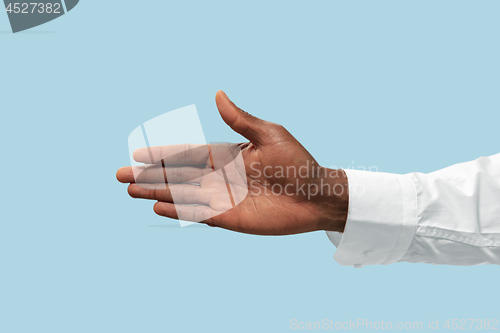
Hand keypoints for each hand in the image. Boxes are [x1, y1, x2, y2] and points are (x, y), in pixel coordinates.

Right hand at [116, 91, 347, 234]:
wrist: (317, 195)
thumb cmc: (298, 163)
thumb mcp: (269, 135)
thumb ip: (240, 120)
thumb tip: (217, 94)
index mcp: (226, 155)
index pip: (186, 154)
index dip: (162, 154)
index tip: (137, 152)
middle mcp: (220, 177)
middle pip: (177, 176)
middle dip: (149, 175)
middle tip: (121, 176)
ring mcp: (223, 198)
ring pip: (182, 195)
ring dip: (156, 191)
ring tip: (131, 191)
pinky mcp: (230, 218)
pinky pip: (198, 214)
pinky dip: (178, 210)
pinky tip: (158, 205)